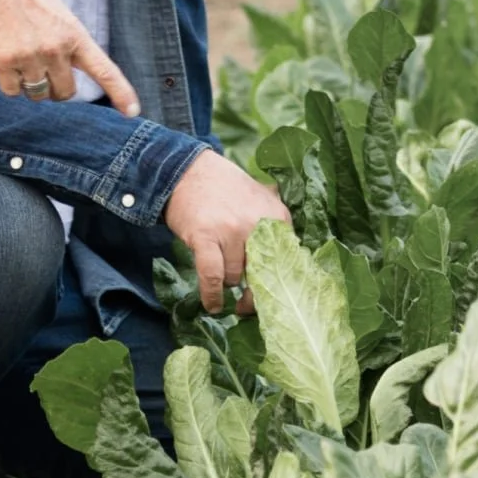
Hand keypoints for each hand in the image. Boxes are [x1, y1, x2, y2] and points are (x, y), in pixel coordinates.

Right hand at [0, 0, 140, 115]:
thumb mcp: (58, 15)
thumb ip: (68, 45)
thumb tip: (65, 80)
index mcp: (74, 35)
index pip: (104, 70)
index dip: (121, 93)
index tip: (132, 113)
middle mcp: (55, 50)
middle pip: (65, 93)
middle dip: (55, 87)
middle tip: (42, 67)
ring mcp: (29, 58)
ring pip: (38, 95)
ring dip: (31, 85)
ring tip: (22, 58)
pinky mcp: (3, 63)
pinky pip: (12, 92)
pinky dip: (9, 83)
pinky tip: (5, 61)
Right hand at [164, 151, 290, 313]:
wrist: (187, 170)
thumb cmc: (224, 189)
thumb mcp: (260, 199)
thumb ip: (274, 224)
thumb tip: (289, 262)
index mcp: (277, 217)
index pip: (285, 263)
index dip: (277, 285)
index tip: (271, 298)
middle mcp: (257, 225)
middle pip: (262, 274)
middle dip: (254, 295)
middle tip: (246, 306)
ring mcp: (231, 231)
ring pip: (236, 277)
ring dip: (228, 284)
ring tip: (222, 281)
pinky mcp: (206, 237)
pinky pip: (213, 277)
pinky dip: (212, 295)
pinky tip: (213, 305)